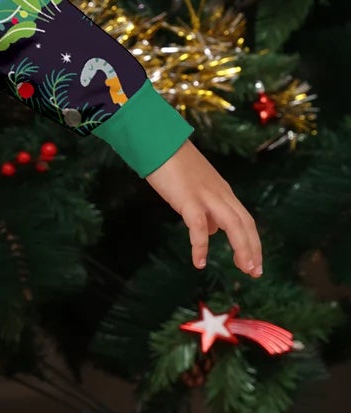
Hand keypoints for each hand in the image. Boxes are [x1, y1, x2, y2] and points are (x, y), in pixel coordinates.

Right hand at [144, 139, 261, 276]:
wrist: (158, 141)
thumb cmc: (171, 163)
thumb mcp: (193, 188)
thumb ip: (205, 209)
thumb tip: (213, 230)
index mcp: (222, 192)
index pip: (245, 220)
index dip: (252, 242)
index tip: (254, 262)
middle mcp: (220, 194)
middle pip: (245, 224)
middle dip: (253, 249)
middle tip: (255, 272)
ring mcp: (206, 195)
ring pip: (233, 225)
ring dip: (242, 248)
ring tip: (244, 269)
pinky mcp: (188, 198)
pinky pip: (199, 226)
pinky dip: (200, 245)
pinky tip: (199, 262)